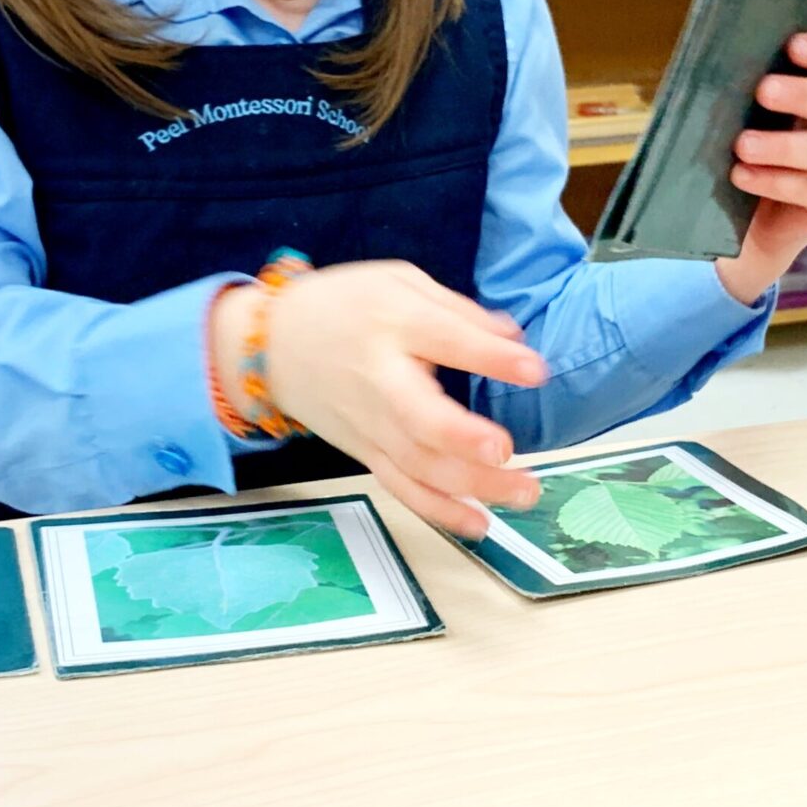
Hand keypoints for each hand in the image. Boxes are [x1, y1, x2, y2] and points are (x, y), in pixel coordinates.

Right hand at [214, 262, 547, 537]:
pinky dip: (439, 511)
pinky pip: (402, 488)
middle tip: (507, 451)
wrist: (271, 344)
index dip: (491, 357)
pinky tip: (480, 524)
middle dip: (464, 440)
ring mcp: (370, 425)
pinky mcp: (365, 453)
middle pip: (421, 419)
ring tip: (524, 492)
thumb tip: (514, 336)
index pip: (445, 340)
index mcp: (393, 324)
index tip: (535, 370)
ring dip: (471, 487)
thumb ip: (457, 311)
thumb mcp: (400, 282)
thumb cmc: (344, 306)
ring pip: (418, 465)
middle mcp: (380, 380)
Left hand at [715, 32, 806, 303]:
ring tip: (743, 145)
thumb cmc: (766, 151)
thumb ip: (755, 95)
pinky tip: (743, 176)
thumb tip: (715, 71)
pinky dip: (775, 181)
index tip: (792, 45)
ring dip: (782, 146)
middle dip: (801, 95)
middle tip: (763, 91)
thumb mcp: (762, 117)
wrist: (771, 218)